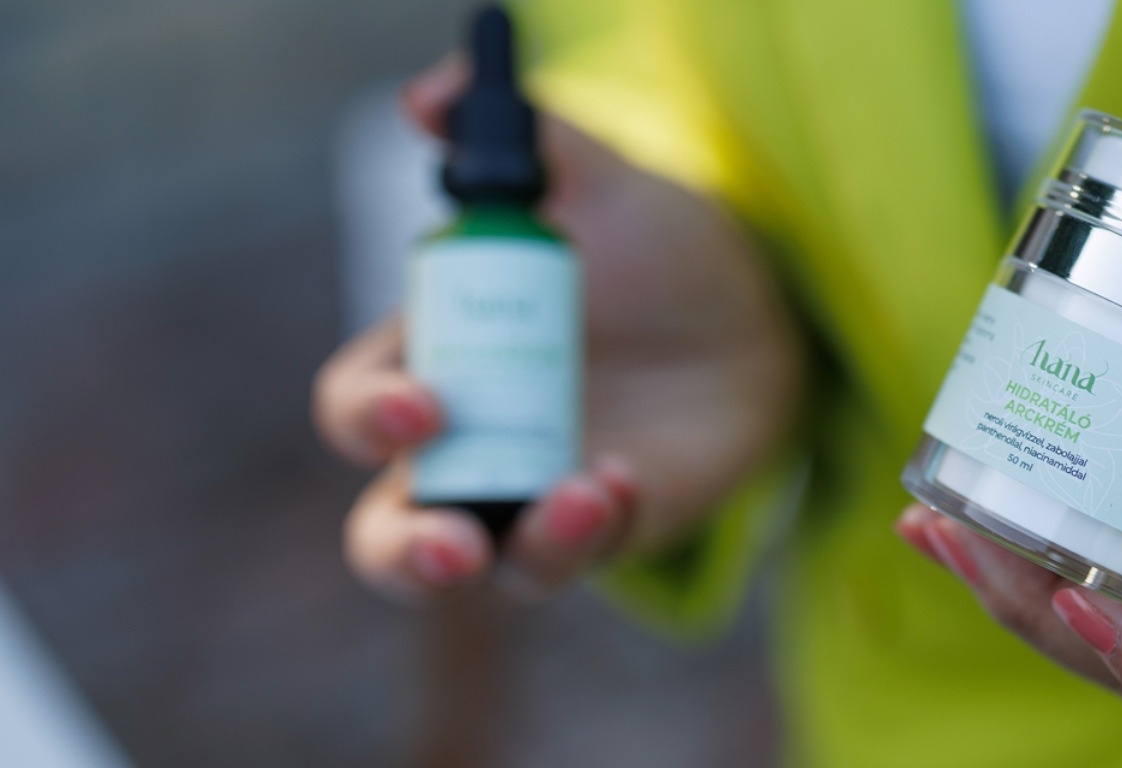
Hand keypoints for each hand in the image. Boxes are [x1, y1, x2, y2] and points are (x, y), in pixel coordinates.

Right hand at [314, 59, 802, 600]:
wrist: (759, 310)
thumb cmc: (656, 247)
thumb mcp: (599, 182)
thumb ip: (525, 137)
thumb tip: (430, 97)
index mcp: (437, 362)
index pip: (358, 409)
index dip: (369, 414)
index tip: (427, 401)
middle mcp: (470, 446)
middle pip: (386, 533)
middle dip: (405, 549)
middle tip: (452, 539)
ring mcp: (535, 496)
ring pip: (482, 568)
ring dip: (523, 551)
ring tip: (580, 498)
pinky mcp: (608, 528)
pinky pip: (580, 558)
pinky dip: (595, 529)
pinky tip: (627, 476)